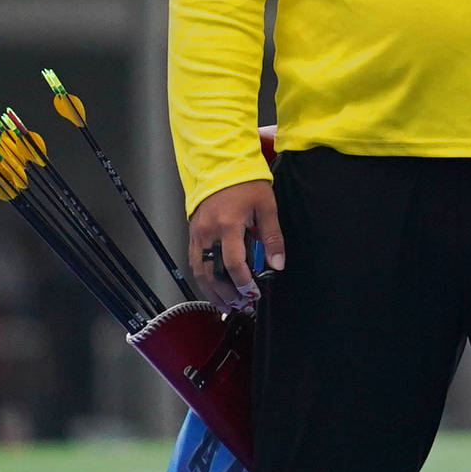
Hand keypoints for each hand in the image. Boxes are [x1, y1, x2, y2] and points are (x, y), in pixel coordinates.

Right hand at [187, 178, 282, 309]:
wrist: (220, 165)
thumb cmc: (246, 184)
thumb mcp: (267, 207)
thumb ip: (272, 237)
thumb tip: (278, 264)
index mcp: (228, 225)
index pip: (233, 264)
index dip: (243, 283)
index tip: (254, 294)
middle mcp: (208, 233)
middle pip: (212, 274)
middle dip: (226, 294)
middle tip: (242, 306)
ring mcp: (196, 234)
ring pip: (199, 271)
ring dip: (212, 291)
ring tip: (228, 304)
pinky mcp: (192, 234)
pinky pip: (194, 262)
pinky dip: (203, 279)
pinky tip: (213, 288)